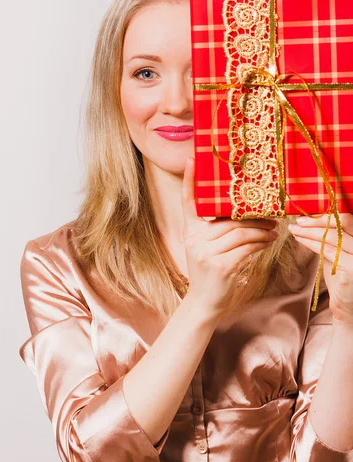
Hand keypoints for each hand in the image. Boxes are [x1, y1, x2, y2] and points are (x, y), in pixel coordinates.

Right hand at [181, 157, 278, 321]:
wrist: (205, 303)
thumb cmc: (210, 272)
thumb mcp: (207, 249)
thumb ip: (217, 231)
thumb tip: (246, 213)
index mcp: (190, 232)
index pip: (188, 202)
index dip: (189, 180)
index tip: (192, 158)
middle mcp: (194, 240)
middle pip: (228, 219)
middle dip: (253, 216)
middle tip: (271, 215)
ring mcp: (206, 253)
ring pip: (241, 232)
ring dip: (262, 230)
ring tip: (274, 230)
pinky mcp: (221, 266)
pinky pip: (247, 247)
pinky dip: (261, 243)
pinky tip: (269, 241)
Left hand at [288, 213, 352, 323]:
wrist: (349, 307)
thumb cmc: (342, 279)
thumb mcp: (337, 253)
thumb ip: (330, 238)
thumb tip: (310, 220)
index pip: (348, 218)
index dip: (326, 214)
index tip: (308, 214)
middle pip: (343, 222)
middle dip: (318, 219)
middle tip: (298, 220)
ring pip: (333, 235)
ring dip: (310, 231)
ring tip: (294, 229)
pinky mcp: (352, 268)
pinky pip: (328, 250)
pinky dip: (311, 243)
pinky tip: (299, 239)